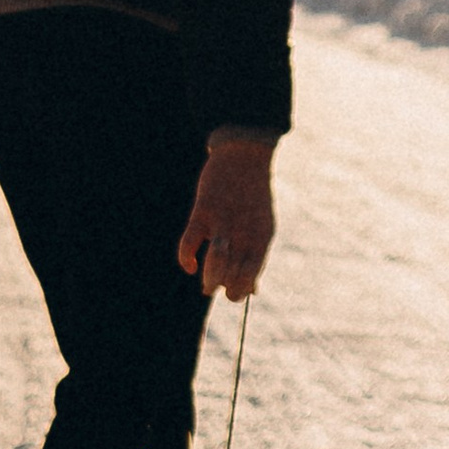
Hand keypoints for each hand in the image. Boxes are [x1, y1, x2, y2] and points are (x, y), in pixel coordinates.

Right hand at [177, 134, 275, 298]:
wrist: (245, 156)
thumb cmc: (253, 196)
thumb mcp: (262, 228)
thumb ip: (255, 260)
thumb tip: (252, 292)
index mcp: (261, 239)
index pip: (249, 278)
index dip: (238, 292)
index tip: (231, 292)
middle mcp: (244, 233)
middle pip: (232, 275)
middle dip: (223, 288)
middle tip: (214, 286)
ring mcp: (223, 223)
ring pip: (215, 263)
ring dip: (209, 280)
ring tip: (207, 285)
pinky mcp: (204, 212)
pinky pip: (189, 243)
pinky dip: (186, 259)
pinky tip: (189, 265)